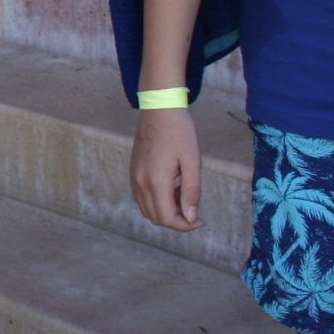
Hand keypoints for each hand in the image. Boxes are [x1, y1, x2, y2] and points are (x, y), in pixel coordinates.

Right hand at [130, 108, 202, 231]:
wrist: (159, 108)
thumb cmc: (179, 132)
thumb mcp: (192, 162)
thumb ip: (191, 192)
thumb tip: (191, 217)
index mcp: (156, 181)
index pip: (167, 218)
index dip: (185, 225)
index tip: (200, 220)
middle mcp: (140, 182)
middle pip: (155, 217)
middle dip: (176, 220)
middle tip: (193, 209)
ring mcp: (134, 176)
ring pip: (146, 209)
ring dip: (165, 211)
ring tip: (182, 195)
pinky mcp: (133, 170)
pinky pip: (141, 197)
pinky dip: (156, 201)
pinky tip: (170, 187)